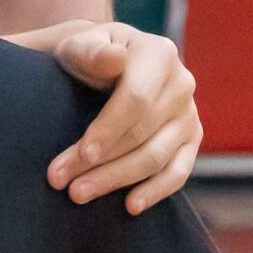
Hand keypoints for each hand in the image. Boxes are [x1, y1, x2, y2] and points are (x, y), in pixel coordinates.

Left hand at [46, 24, 200, 210]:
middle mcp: (182, 83)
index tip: (82, 154)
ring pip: (156, 156)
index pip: (136, 99)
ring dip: (117, 180)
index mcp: (159, 54)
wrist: (105, 63)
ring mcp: (188, 114)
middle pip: (143, 133)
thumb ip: (92, 51)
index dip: (108, 129)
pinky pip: (179, 171)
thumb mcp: (81, 46)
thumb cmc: (88, 56)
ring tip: (78, 194)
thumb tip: (114, 58)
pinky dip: (156, 191)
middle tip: (61, 182)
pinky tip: (130, 206)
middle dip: (100, 162)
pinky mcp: (191, 139)